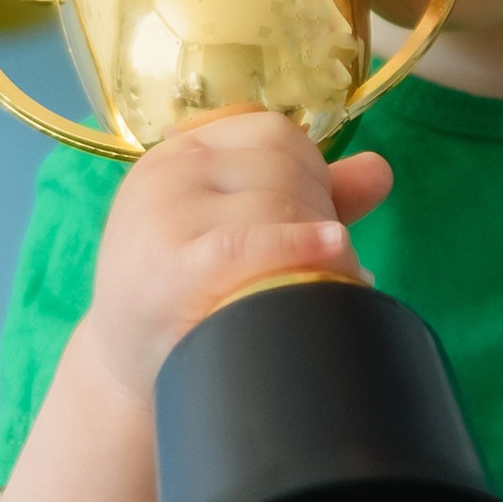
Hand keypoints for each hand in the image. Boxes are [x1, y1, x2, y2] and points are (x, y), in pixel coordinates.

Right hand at [79, 113, 392, 402]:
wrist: (123, 370)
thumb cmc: (183, 295)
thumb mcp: (229, 230)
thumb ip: (304, 196)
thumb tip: (379, 171)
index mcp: (177, 155)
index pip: (269, 131)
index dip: (313, 169)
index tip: (319, 214)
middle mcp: (168, 174)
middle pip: (282, 166)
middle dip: (321, 210)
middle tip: (327, 264)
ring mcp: (166, 217)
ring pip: (279, 202)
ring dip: (321, 239)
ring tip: (329, 282)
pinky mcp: (175, 266)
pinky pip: (250, 242)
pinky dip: (299, 246)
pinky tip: (334, 254)